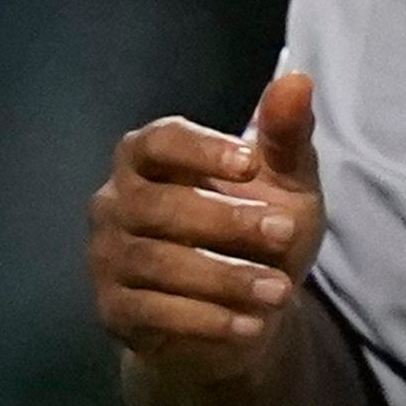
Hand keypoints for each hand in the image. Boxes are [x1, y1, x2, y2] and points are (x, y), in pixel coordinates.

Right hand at [88, 75, 324, 385]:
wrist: (239, 317)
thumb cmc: (256, 236)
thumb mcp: (284, 185)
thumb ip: (285, 136)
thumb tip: (298, 80)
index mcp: (147, 159)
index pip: (159, 141)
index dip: (201, 149)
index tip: (252, 163)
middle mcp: (114, 203)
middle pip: (157, 204)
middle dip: (226, 220)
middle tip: (286, 232)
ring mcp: (107, 258)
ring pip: (157, 263)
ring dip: (224, 277)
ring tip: (280, 290)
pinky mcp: (113, 310)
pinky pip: (153, 312)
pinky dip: (205, 320)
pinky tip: (250, 325)